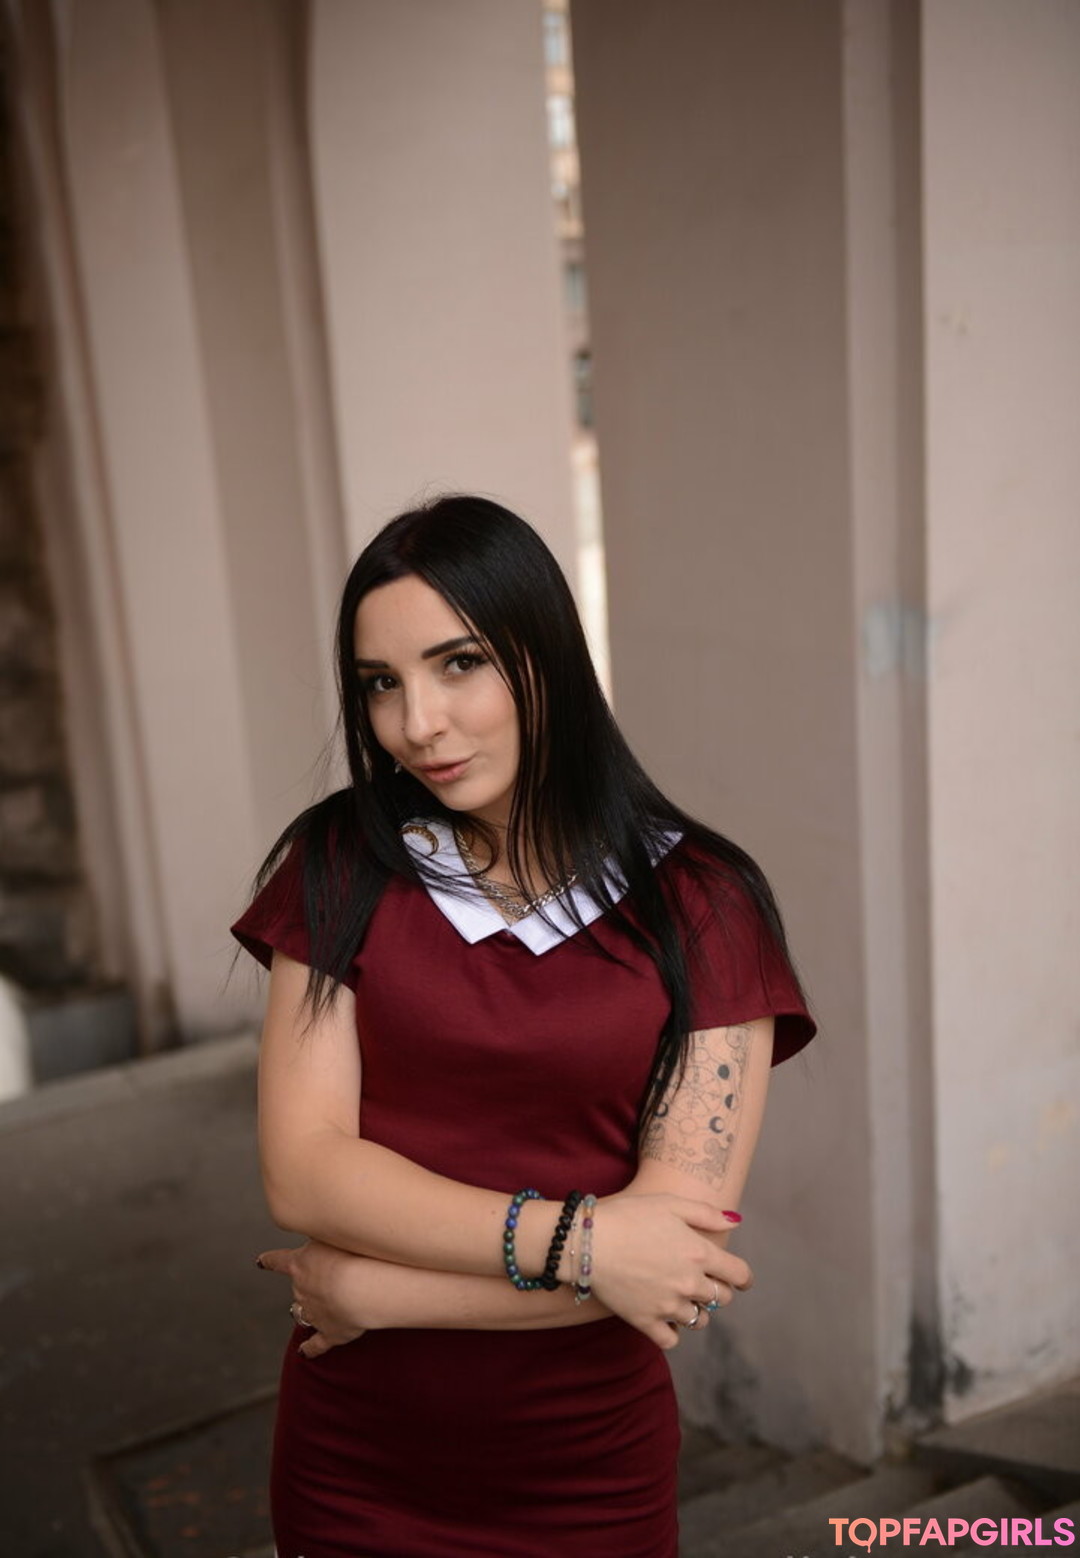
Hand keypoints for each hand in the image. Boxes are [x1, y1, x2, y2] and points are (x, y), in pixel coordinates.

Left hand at [255, 1239, 373, 1358]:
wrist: (361, 1287)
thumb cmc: (349, 1253)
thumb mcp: (330, 1232)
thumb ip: (320, 1230)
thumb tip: (315, 1219)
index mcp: (299, 1265)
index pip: (278, 1261)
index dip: (270, 1261)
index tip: (260, 1262)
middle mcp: (301, 1290)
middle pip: (297, 1287)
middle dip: (308, 1283)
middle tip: (329, 1275)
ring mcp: (313, 1313)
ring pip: (303, 1312)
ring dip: (308, 1310)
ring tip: (323, 1305)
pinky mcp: (330, 1333)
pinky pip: (316, 1344)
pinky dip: (309, 1349)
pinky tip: (304, 1352)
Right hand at [585, 1193, 751, 1350]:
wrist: (588, 1240)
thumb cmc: (628, 1215)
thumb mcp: (669, 1203)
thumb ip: (705, 1213)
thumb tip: (736, 1221)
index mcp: (699, 1253)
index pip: (739, 1274)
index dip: (743, 1277)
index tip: (740, 1280)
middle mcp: (689, 1283)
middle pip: (721, 1299)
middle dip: (717, 1291)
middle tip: (703, 1283)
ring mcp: (668, 1305)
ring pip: (698, 1321)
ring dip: (695, 1310)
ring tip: (681, 1298)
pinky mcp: (646, 1321)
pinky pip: (671, 1340)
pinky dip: (671, 1332)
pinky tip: (664, 1318)